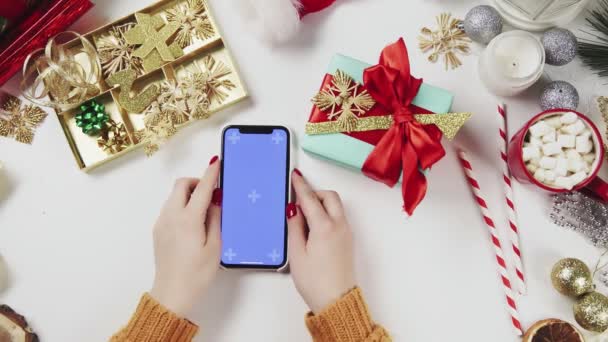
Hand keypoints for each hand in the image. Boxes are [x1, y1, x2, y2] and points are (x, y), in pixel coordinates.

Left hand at [150, 156, 221, 317]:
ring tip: (204, 210)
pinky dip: (182, 205)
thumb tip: (215, 200)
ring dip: (189, 194)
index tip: (217, 162)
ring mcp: (161, 222)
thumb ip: (215, 218)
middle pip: (181, 185)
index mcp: (188, 219)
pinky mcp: (158, 230)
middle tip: (212, 192)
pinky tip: (193, 222)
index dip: (211, 173)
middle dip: (196, 182)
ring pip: (174, 196)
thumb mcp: (215, 246)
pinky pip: (170, 208)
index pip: (201, 188)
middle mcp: (171, 216)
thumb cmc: (197, 274)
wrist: (172, 293)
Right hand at [287, 169, 355, 313]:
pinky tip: (313, 226)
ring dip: (321, 203)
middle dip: (315, 192)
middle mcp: (339, 226)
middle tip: (298, 197)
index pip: (310, 198)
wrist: (336, 301)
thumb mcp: (297, 253)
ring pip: (336, 206)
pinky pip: (338, 218)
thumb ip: (294, 226)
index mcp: (325, 227)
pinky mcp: (347, 241)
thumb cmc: (315, 282)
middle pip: (329, 197)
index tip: (295, 175)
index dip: (301, 185)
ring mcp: (346, 233)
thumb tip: (293, 209)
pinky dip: (326, 214)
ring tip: (304, 215)